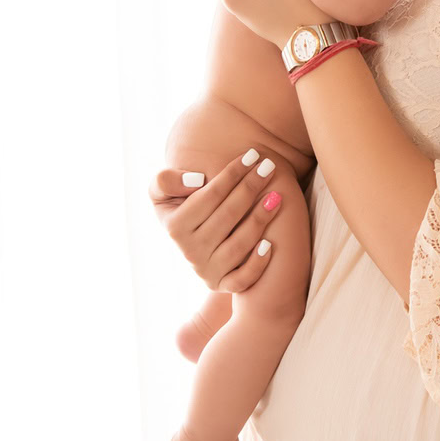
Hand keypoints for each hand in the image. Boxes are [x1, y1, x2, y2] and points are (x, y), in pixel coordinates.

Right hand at [147, 148, 284, 292]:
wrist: (194, 244)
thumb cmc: (184, 209)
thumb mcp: (163, 194)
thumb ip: (166, 182)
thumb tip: (196, 181)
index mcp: (175, 227)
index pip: (210, 195)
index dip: (232, 173)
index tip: (253, 155)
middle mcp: (190, 251)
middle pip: (227, 216)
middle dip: (250, 187)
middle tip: (269, 166)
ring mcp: (207, 271)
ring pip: (238, 246)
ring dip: (260, 219)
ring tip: (277, 195)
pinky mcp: (223, 285)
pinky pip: (241, 280)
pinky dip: (256, 264)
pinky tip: (270, 244)